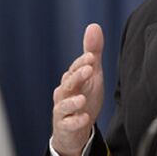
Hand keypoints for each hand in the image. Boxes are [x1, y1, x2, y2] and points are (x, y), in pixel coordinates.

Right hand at [51, 23, 104, 155]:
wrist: (76, 130)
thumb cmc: (84, 97)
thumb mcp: (92, 75)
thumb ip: (93, 52)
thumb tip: (93, 26)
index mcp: (71, 79)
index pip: (75, 68)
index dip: (83, 62)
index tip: (92, 57)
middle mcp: (64, 93)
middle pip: (68, 83)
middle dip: (77, 76)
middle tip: (89, 69)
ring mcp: (63, 110)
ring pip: (64, 104)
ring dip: (73, 101)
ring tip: (82, 99)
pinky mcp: (65, 127)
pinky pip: (68, 124)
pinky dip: (76, 121)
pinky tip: (85, 118)